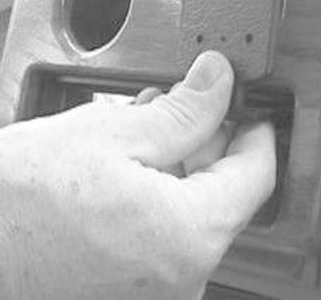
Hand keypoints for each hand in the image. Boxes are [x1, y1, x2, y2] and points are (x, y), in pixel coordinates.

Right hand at [0, 51, 275, 299]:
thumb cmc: (11, 210)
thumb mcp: (109, 136)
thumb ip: (182, 111)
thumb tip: (218, 82)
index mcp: (189, 238)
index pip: (257, 175)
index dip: (256, 131)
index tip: (247, 106)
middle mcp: (182, 280)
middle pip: (225, 195)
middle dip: (210, 142)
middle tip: (189, 103)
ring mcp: (157, 294)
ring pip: (193, 215)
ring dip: (182, 167)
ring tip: (150, 126)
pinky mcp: (131, 295)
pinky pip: (165, 239)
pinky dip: (160, 199)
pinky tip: (134, 166)